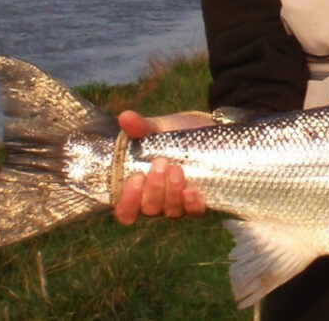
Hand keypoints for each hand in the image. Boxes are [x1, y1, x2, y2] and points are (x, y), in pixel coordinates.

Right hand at [113, 110, 213, 224]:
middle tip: (160, 162)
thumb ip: (140, 127)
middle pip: (150, 209)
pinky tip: (191, 190)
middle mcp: (158, 201)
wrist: (204, 131)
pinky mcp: (200, 200)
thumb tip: (124, 117)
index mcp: (140, 189)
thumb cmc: (173, 134)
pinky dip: (192, 204)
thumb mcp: (156, 129)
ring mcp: (179, 203)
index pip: (126, 211)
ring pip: (171, 211)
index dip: (128, 202)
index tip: (135, 178)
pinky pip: (195, 211)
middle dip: (153, 188)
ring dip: (172, 192)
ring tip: (176, 168)